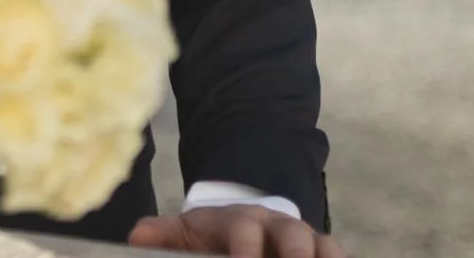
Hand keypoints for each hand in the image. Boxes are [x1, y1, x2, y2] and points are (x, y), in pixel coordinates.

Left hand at [129, 205, 347, 257]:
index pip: (244, 230)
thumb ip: (162, 234)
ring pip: (323, 246)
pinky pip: (338, 255)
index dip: (245, 249)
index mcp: (241, 219)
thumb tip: (136, 239)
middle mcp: (278, 225)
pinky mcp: (324, 252)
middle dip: (295, 255)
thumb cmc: (211, 236)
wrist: (242, 226)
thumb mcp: (185, 232)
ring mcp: (306, 239)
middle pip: (293, 237)